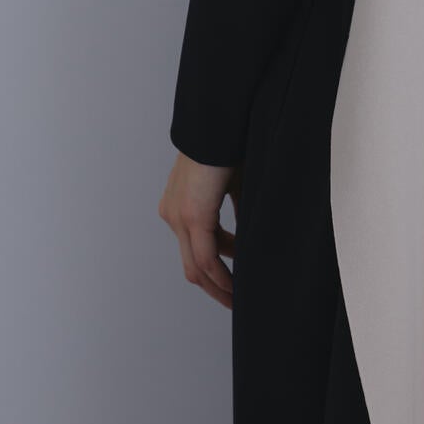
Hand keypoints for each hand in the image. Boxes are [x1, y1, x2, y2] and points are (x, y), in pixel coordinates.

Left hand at [158, 152, 241, 307]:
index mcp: (179, 205)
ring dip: (219, 287)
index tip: (237, 280)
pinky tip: (237, 285)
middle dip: (214, 287)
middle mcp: (173, 214)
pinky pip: (205, 258)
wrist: (219, 122)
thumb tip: (249, 231)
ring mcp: (178, 217)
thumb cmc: (230, 144)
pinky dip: (222, 276)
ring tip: (239, 300)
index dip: (218, 268)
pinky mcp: (192, 216)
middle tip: (235, 302)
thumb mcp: (235, 183)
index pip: (196, 247)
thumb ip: (237, 208)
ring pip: (196, 267)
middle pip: (192, 265)